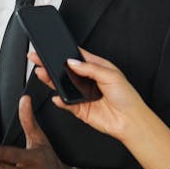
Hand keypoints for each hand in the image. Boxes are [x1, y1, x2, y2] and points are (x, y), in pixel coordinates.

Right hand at [28, 50, 150, 143]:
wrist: (130, 120)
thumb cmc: (127, 96)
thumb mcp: (111, 75)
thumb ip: (90, 68)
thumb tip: (73, 63)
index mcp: (96, 67)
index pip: (77, 56)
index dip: (64, 52)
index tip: (53, 48)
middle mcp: (87, 80)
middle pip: (65, 70)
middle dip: (51, 65)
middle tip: (39, 59)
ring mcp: (82, 94)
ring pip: (62, 85)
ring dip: (51, 80)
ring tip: (42, 74)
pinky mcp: (79, 108)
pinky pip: (65, 103)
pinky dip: (59, 100)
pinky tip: (56, 96)